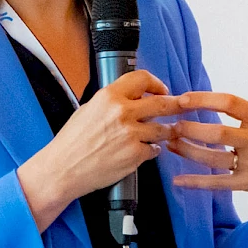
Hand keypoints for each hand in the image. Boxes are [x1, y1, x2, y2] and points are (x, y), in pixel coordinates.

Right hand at [18, 70, 183, 231]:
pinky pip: (154, 150)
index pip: (142, 79)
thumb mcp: (88, 109)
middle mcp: (122, 113)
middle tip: (184, 106)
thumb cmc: (71, 142)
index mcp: (108, 97)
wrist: (63, 168)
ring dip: (168, 131)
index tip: (162, 90)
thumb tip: (133, 98)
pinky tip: (145, 150)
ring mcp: (131, 135)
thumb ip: (112, 102)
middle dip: (178, 105)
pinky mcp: (135, 155)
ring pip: (163, 129)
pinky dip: (152, 150)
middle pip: (162, 103)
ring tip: (167, 132)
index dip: (156, 83)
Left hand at [166, 45, 247, 219]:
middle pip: (218, 134)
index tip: (182, 98)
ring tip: (169, 142)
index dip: (204, 99)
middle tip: (170, 123)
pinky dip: (197, 183)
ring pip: (214, 159)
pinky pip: (219, 184)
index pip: (230, 103)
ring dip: (188, 151)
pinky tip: (178, 179)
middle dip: (191, 128)